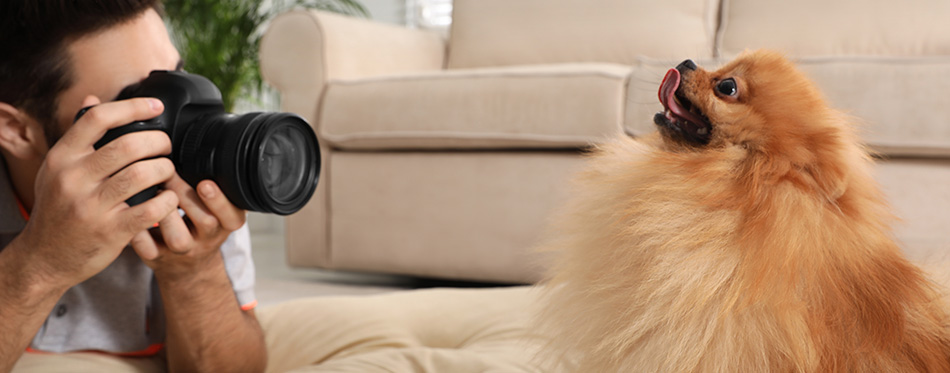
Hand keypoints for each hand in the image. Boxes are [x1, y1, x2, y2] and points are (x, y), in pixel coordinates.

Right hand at [18, 96, 178, 288]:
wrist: (44, 257)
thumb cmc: (59, 209)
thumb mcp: (57, 170)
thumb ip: (78, 137)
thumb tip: (93, 98)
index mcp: (62, 158)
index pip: (98, 118)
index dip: (132, 107)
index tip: (156, 107)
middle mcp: (74, 179)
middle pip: (128, 145)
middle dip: (159, 141)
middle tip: (166, 146)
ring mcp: (91, 206)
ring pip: (142, 174)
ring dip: (165, 169)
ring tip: (168, 171)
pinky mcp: (110, 231)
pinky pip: (151, 208)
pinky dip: (168, 200)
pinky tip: (169, 198)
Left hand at [130, 176, 246, 279]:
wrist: (186, 266)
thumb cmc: (196, 224)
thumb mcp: (214, 207)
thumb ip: (209, 184)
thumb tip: (194, 146)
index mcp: (226, 223)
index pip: (233, 216)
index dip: (221, 201)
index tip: (206, 184)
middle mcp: (208, 239)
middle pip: (206, 221)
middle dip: (185, 196)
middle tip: (168, 174)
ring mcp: (183, 251)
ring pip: (178, 238)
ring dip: (162, 211)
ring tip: (149, 189)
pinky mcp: (158, 259)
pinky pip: (147, 248)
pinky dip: (137, 231)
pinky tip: (129, 211)